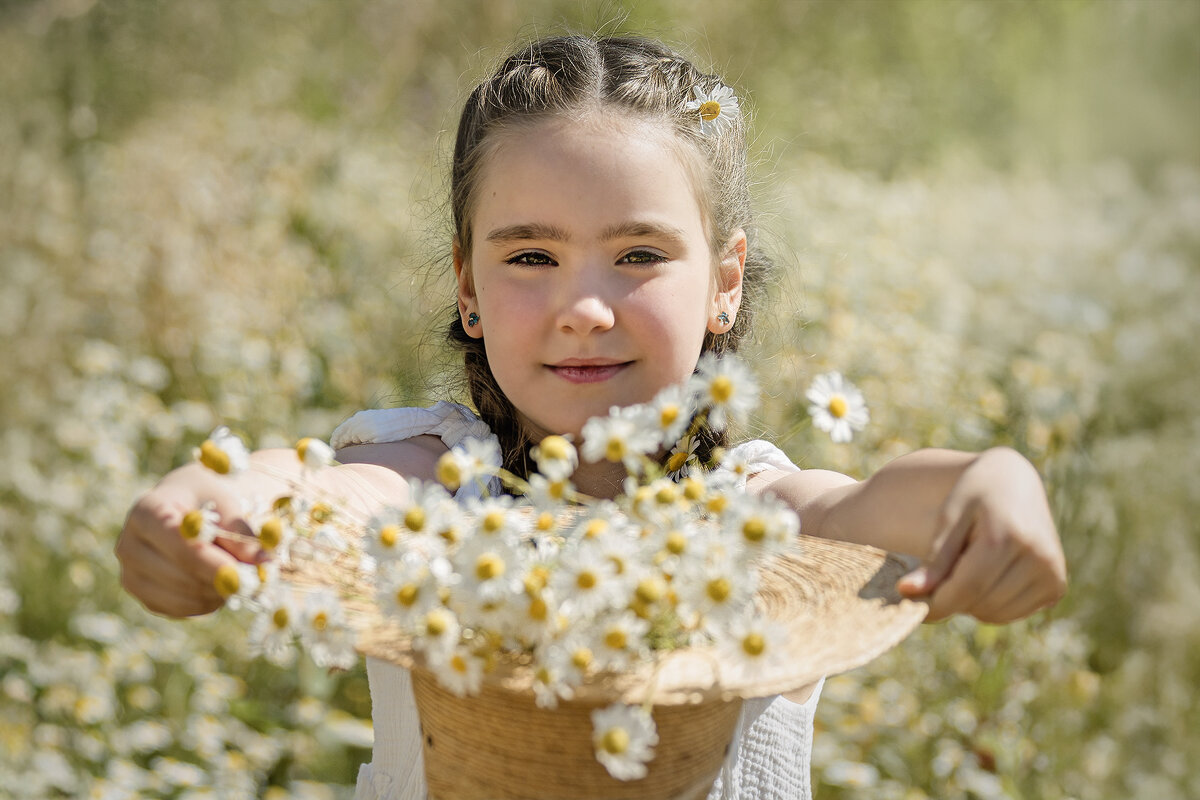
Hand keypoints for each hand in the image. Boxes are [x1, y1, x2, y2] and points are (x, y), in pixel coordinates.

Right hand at [115, 464, 261, 617]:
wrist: (186, 506)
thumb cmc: (209, 500)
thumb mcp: (227, 504)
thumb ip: (242, 531)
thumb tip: (264, 562)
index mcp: (146, 511)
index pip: (176, 542)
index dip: (211, 561)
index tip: (243, 574)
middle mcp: (129, 544)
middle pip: (179, 573)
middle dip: (221, 579)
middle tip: (256, 578)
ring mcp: (131, 574)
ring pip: (181, 596)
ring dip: (217, 592)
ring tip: (239, 576)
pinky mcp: (144, 596)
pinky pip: (180, 610)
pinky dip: (207, 603)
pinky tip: (221, 586)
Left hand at [896, 447, 1066, 622]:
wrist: (1014, 482)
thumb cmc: (973, 495)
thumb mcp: (949, 518)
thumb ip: (934, 559)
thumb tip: (907, 592)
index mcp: (1009, 535)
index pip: (967, 587)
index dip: (935, 602)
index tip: (908, 602)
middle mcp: (1038, 556)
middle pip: (980, 603)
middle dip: (951, 598)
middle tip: (936, 578)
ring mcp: (1052, 573)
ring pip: (995, 614)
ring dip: (970, 603)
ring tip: (964, 569)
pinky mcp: (1056, 586)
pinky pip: (1012, 614)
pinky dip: (990, 605)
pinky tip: (985, 576)